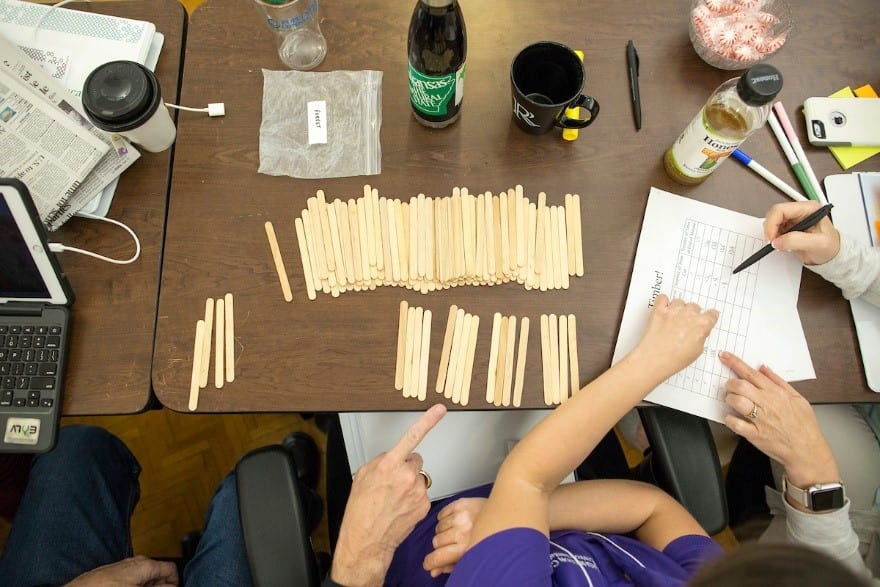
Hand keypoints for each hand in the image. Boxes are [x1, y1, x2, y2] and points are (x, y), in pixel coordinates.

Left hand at [65, 556, 177, 586]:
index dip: (175, 584)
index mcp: (146, 564)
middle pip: (158, 574)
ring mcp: (123, 568)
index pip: (172, 569)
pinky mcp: (112, 575)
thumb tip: (171, 586)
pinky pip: (131, 581)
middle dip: (160, 586)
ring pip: (144, 579)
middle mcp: (136, 562)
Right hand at [331, 404, 446, 586]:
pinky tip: (400, 508)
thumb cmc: (361, 510)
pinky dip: (413, 499)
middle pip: (415, 460)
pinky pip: (421, 493)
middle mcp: (406, 476)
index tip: (439, 409)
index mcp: (389, 465)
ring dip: (409, 484)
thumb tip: (391, 457)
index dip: (428, 420)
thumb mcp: (362, 476)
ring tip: (393, 499)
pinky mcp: (424, 505)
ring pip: (418, 478)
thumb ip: (380, 461)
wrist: (366, 540)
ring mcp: (417, 491)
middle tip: (392, 482)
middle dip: (406, 467)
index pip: (412, 436)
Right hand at [423, 497, 485, 576]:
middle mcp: (462, 531)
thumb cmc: (490, 537)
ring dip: (444, 531)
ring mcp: (460, 516)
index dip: (430, 562)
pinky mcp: (460, 503)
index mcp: (466, 547)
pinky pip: (441, 514)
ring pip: (438, 528)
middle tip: (453, 543)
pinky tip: (457, 521)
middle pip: (436, 542)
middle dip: (441, 545)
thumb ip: (451, 565)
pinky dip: (446, 518)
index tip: (428, 563)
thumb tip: (434, 571)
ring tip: (458, 530)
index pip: (437, 557)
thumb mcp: (472, 555)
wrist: (505, 515)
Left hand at [633, 295, 718, 376]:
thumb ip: (701, 336)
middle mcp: (689, 314)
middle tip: (686, 323)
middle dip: (692, 314)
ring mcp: (673, 311)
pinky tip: (663, 309)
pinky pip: (662, 298)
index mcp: (702, 324)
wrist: (655, 358)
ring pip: (679, 302)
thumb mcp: (697, 351)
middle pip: (695, 306)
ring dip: (678, 308)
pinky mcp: (659, 310)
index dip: (709, 317)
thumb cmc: (675, 358)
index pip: (712, 314)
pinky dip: (663, 302)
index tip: (707, 318)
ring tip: (674, 318)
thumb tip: (700, 332)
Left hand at [719, 351, 838, 489]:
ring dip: (730, 399)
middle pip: (740, 385)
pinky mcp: (755, 435)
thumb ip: (779, 382)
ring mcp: (760, 420)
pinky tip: (732, 418)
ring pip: (737, 401)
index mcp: (776, 393)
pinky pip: (736, 424)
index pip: (751, 373)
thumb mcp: (798, 398)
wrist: (808, 450)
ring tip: (732, 401)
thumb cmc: (805, 426)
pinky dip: (729, 419)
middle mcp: (767, 404)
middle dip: (730, 383)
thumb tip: (764, 368)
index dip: (735, 363)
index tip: (724, 356)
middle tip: (729, 386)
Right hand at [763, 201, 839, 265]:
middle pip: (774, 214)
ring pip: (772, 221)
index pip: (781, 209)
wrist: (831, 256)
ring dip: (772, 234)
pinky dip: (773, 237)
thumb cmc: (830, 247)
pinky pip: (773, 229)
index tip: (772, 238)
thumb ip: (796, 240)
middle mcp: (800, 211)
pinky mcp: (788, 227)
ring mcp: (793, 218)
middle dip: (770, 229)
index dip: (772, 223)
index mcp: (808, 208)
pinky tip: (781, 244)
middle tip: (773, 242)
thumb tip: (777, 241)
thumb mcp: (817, 244)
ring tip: (780, 244)